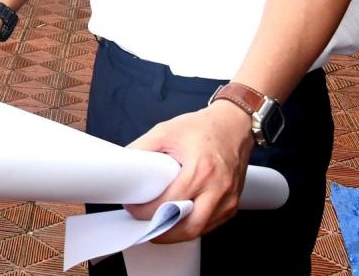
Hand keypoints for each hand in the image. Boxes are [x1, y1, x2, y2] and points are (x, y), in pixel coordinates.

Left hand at [124, 101, 253, 241]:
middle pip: (188, 226)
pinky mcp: (233, 203)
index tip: (133, 209)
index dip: (147, 211)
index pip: (169, 203)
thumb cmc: (201, 127)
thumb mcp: (165, 131)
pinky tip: (177, 222)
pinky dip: (192, 226)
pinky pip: (211, 224)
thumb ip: (142, 148)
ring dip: (177, 233)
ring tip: (157, 226)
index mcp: (200, 170)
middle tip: (143, 225)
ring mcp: (228, 198)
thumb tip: (124, 166)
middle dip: (162, 231)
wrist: (233, 125)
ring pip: (200, 229)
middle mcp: (218, 188)